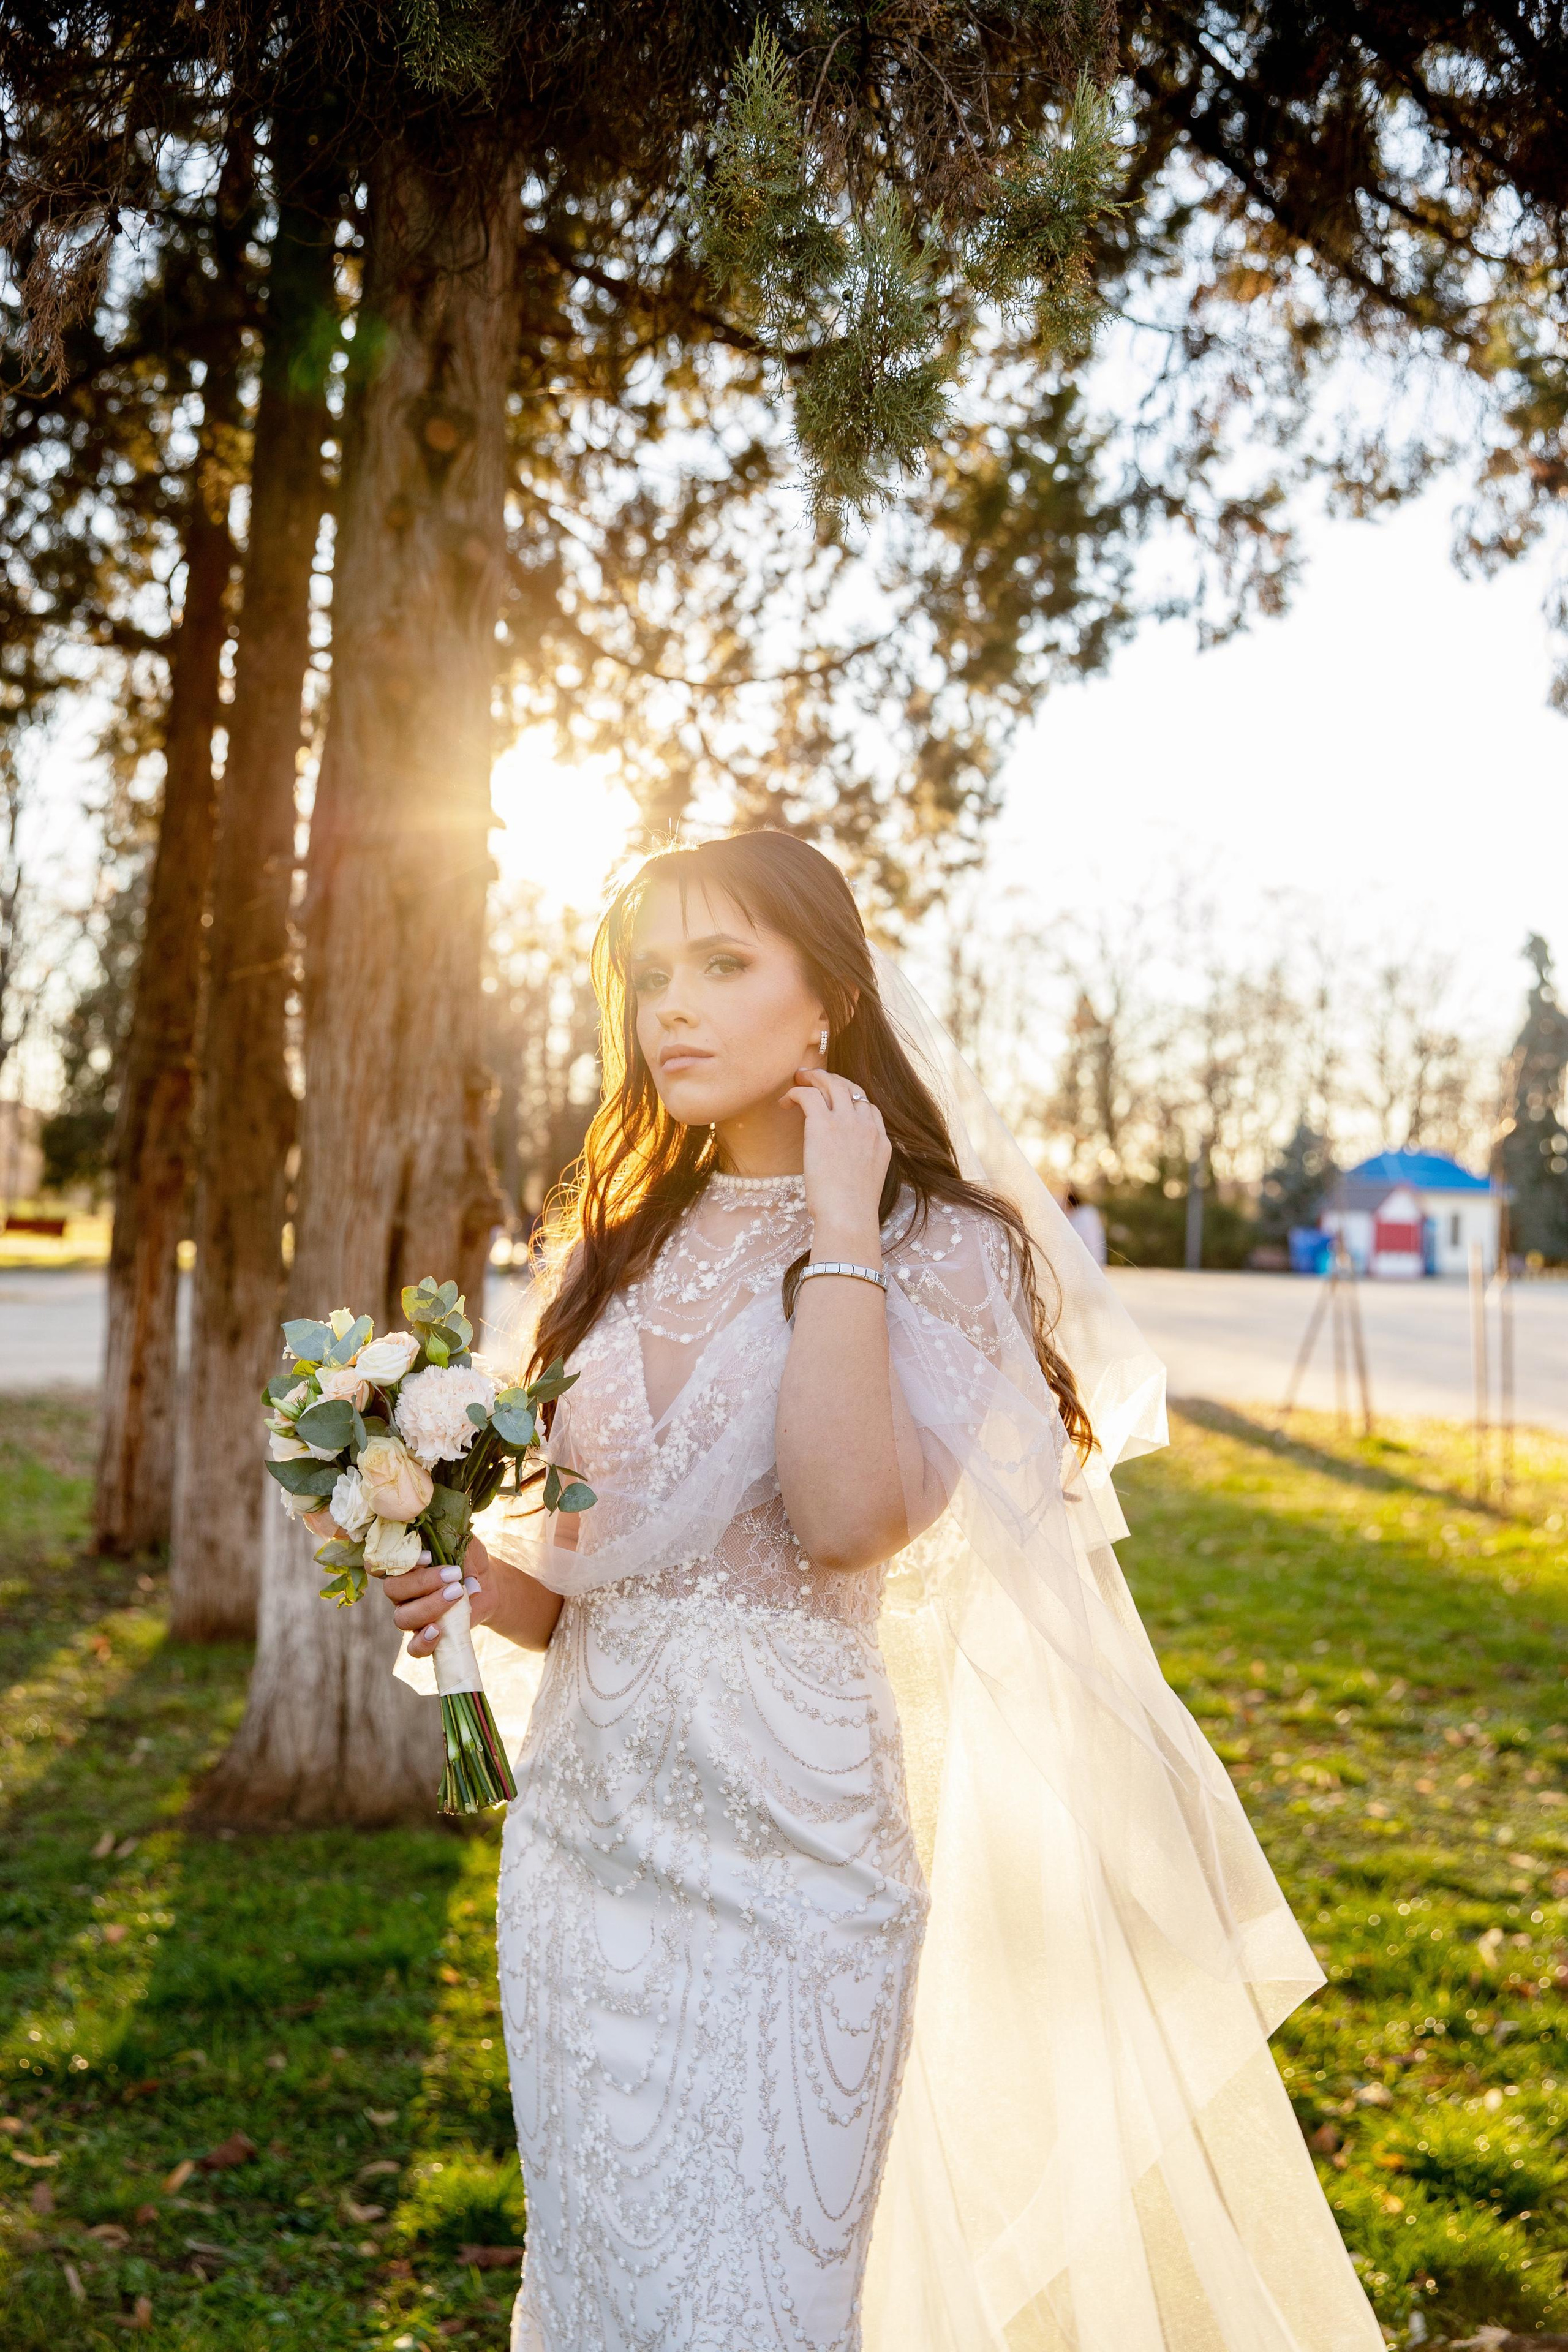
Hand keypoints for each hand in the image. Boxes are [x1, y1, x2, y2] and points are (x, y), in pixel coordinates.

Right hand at [380, 1536, 495, 1656]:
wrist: (488, 1585)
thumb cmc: (469, 1560)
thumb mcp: (465, 1545)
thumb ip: (454, 1544)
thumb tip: (457, 1562)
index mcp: (403, 1564)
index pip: (379, 1561)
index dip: (396, 1560)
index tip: (428, 1557)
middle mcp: (401, 1590)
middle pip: (392, 1589)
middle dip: (422, 1582)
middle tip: (453, 1574)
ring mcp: (410, 1614)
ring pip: (402, 1617)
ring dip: (429, 1607)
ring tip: (457, 1594)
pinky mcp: (424, 1635)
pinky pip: (413, 1647)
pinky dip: (423, 1642)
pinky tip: (439, 1630)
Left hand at [783, 1069, 888, 1258]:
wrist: (848, 1216)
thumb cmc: (852, 1212)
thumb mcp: (866, 1183)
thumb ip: (859, 1166)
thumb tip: (841, 1169)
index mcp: (880, 1141)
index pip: (869, 1107)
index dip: (851, 1098)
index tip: (834, 1100)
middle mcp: (867, 1126)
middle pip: (852, 1088)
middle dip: (831, 1079)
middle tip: (814, 1078)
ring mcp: (847, 1123)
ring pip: (832, 1083)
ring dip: (814, 1077)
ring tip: (798, 1079)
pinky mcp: (823, 1125)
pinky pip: (808, 1095)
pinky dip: (795, 1092)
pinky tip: (785, 1101)